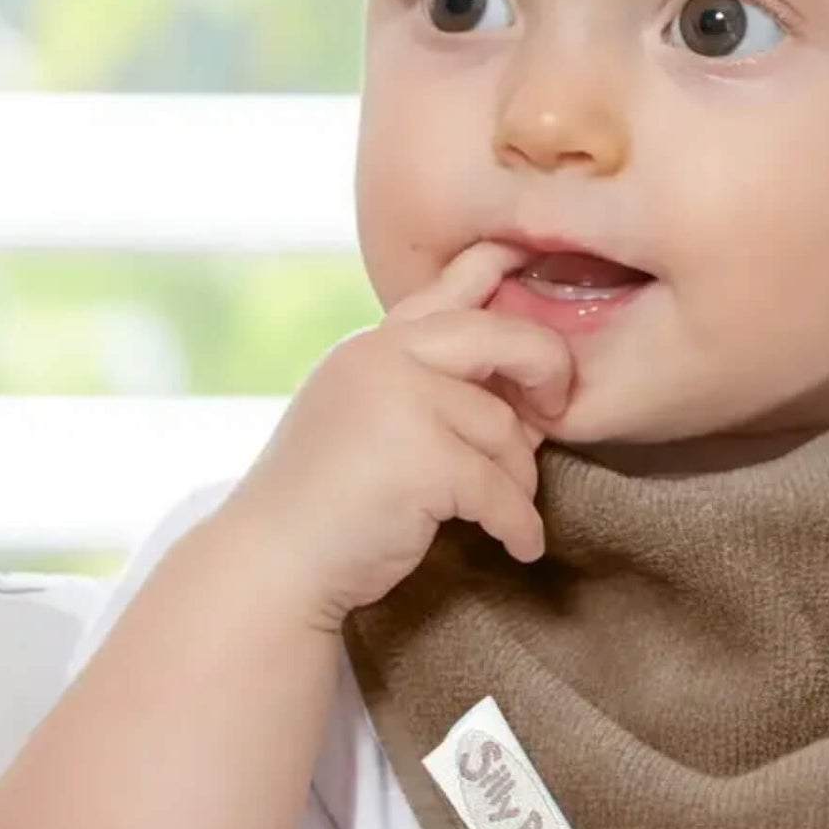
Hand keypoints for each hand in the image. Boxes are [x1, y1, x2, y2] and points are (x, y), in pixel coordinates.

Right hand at [222, 241, 573, 633]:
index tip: (533, 263)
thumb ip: (427, 388)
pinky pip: (501, 491)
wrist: (271, 565)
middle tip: (557, 408)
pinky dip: (518, 524)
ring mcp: (402, 404)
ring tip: (508, 511)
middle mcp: (385, 357)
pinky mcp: (423, 461)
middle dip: (549, 368)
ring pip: (506, 430)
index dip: (501, 264)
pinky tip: (520, 546)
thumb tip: (528, 396)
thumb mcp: (366, 416)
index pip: (450, 282)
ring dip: (519, 479)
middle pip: (504, 336)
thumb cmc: (325, 503)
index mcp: (373, 344)